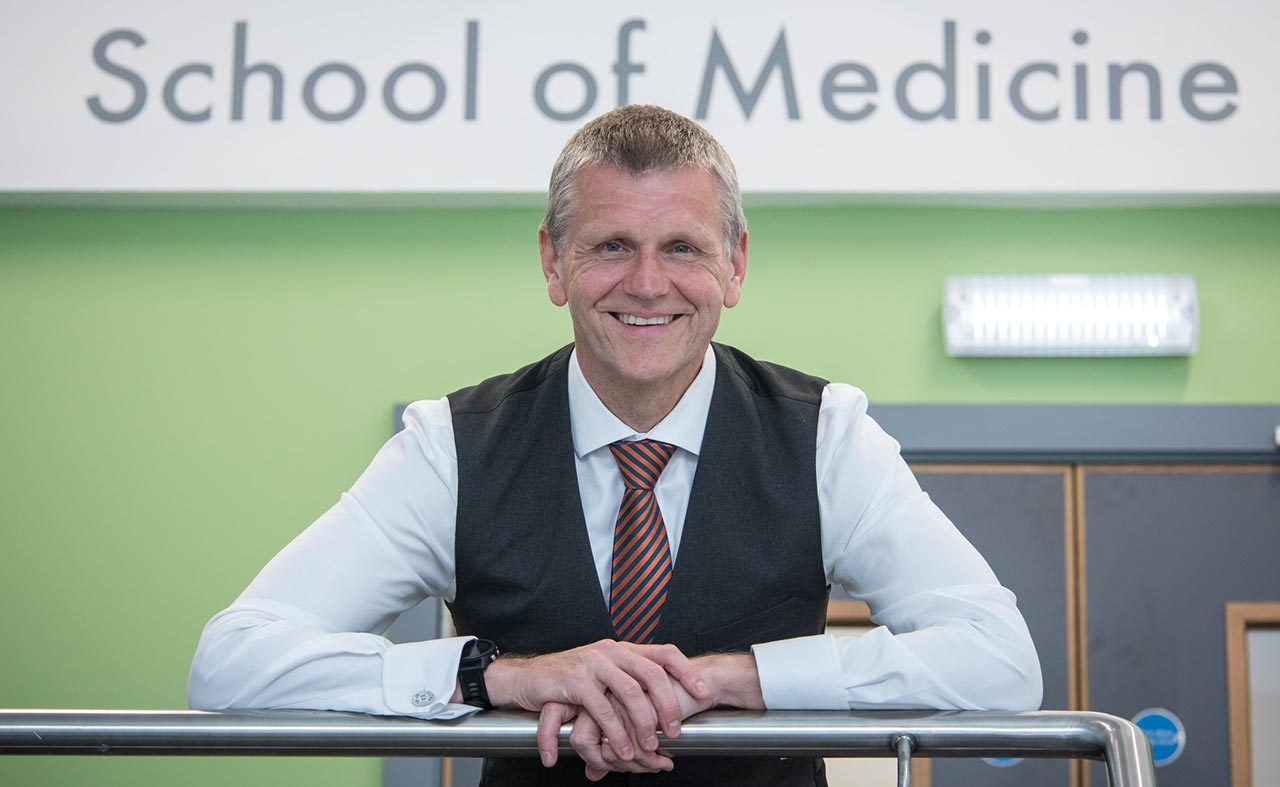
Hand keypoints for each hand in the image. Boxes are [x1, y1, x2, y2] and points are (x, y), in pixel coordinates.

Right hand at [484, 640, 709, 766]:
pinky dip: (615, 731)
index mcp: (623, 649)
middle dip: (668, 703)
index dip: (687, 671)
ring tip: (649, 746)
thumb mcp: (604, 675)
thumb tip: (659, 705)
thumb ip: (628, 682)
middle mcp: (611, 650)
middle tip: (674, 731)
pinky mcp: (575, 680)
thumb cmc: (569, 681)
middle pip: (652, 672)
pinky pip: (602, 707)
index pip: (664, 653)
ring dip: (643, 722)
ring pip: (629, 691)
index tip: (704, 693)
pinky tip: (621, 748)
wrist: (528, 678)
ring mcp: (593, 663)